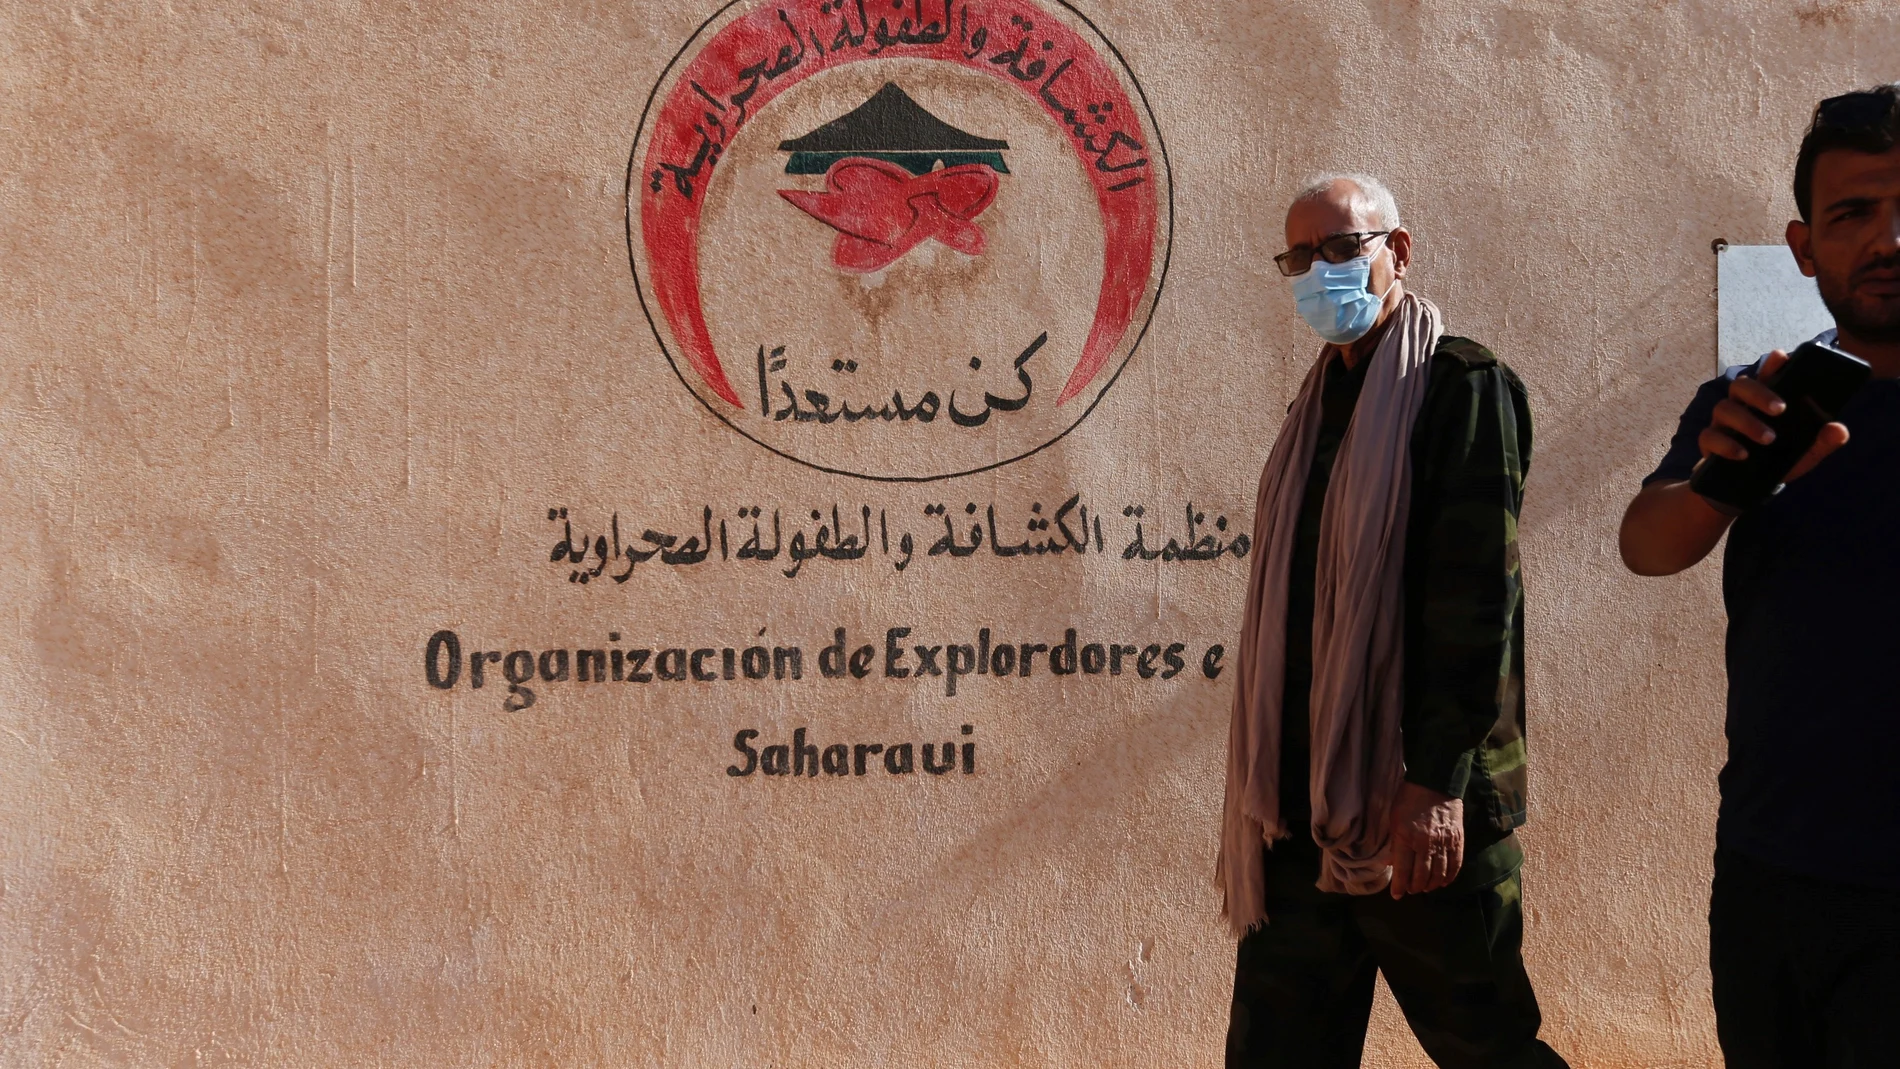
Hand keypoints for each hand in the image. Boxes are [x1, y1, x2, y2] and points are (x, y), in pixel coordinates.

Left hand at [1388, 782, 1462, 897]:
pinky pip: (1455, 865)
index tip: (1397, 896)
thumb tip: (1391, 864)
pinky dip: (1449, 877)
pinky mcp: (1457, 840)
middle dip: (1414, 887)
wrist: (1435, 782)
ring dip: (1430, 885)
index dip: (1400, 886)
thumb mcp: (1394, 820)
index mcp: (1406, 838)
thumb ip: (1394, 844)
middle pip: (1421, 875)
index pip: (1403, 870)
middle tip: (1410, 891)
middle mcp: (1425, 843)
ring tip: (1424, 888)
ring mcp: (1443, 843)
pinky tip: (1442, 882)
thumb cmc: (1409, 799)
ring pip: (1439, 874)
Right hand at [1697, 349, 1849, 483]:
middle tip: (1781, 409)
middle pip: (1740, 386)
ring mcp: (1722, 423)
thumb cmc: (1776, 461)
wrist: (1746, 490)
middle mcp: (1741, 407)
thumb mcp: (1804, 453)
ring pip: (1724, 408)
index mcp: (1763, 402)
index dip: (1771, 365)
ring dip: (1747, 422)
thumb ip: (1822, 441)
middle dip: (1759, 394)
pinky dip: (1726, 444)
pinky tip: (1743, 455)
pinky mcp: (1708, 443)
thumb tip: (1839, 429)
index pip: (1766, 376)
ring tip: (1769, 439)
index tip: (1781, 356)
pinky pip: (1710, 436)